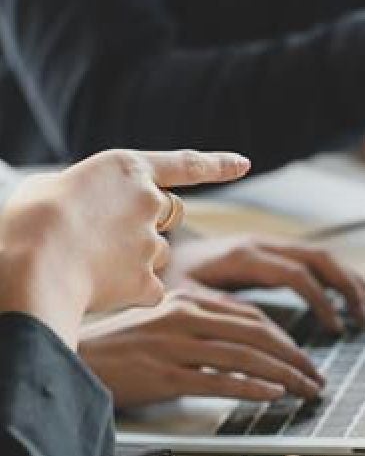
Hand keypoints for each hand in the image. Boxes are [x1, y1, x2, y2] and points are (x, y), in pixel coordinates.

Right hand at [0, 149, 249, 346]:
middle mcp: (149, 202)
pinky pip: (149, 288)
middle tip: (108, 235)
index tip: (245, 165)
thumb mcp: (50, 186)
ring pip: (157, 253)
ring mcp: (151, 242)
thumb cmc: (28, 220)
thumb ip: (83, 191)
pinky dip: (130, 292)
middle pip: (168, 213)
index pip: (184, 164)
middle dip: (149, 223)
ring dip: (135, 259)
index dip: (217, 165)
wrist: (33, 261)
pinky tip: (100, 290)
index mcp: (126, 168)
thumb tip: (86, 206)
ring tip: (90, 265)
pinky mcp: (146, 280)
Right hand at [80, 285, 323, 405]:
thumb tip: (243, 345)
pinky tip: (273, 395)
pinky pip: (219, 380)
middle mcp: (185, 317)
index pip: (251, 317)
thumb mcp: (162, 324)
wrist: (73, 364)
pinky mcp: (165, 375)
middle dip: (294, 358)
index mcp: (186, 301)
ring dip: (283, 375)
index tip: (303, 359)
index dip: (285, 339)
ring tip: (305, 390)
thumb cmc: (118, 350)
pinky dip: (252, 387)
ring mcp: (175, 346)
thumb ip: (201, 327)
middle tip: (316, 377)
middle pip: (256, 335)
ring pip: (245, 358)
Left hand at [166, 239, 364, 332]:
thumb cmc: (165, 281)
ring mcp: (264, 245)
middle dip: (346, 285)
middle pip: (318, 257)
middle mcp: (258, 244)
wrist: (150, 255)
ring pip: (318, 255)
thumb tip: (257, 328)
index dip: (321, 301)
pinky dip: (332, 276)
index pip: (296, 275)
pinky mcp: (264, 252)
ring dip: (346, 279)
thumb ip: (219, 310)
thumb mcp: (184, 299)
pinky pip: (308, 259)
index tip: (335, 328)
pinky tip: (344, 296)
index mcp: (243, 255)